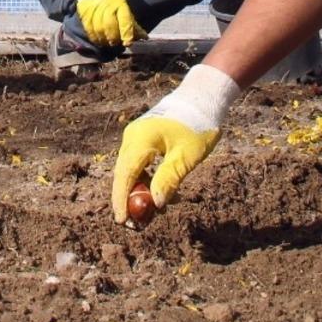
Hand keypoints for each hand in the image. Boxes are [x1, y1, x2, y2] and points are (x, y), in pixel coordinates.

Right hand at [74, 0, 146, 46]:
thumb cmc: (113, 0)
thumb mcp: (124, 7)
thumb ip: (132, 22)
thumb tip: (144, 37)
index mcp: (119, 3)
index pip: (124, 19)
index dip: (126, 32)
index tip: (128, 43)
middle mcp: (106, 5)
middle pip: (109, 25)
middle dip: (114, 37)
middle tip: (116, 43)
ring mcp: (94, 8)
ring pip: (98, 28)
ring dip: (104, 39)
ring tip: (107, 43)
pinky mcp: (84, 12)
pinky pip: (88, 28)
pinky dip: (94, 37)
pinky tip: (98, 40)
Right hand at [110, 64, 240, 222]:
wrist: (201, 99)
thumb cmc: (197, 126)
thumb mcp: (186, 157)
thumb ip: (168, 179)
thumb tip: (155, 203)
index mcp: (140, 140)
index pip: (125, 175)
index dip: (121, 199)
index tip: (121, 220)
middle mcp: (131, 138)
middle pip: (123, 173)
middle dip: (126, 198)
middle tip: (133, 223)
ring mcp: (135, 137)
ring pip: (129, 169)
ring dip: (136, 190)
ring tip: (149, 212)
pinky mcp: (142, 138)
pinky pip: (137, 163)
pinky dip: (143, 179)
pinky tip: (157, 192)